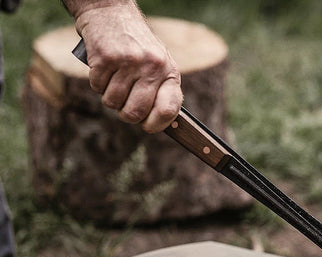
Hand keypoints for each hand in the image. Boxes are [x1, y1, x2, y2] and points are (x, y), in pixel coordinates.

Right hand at [74, 2, 182, 132]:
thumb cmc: (136, 47)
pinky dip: (97, 83)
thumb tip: (158, 124)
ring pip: (113, 103)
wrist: (110, 12)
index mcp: (169, 72)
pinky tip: (104, 68)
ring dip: (110, 96)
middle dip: (126, 114)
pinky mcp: (106, 58)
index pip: (168, 110)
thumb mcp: (157, 66)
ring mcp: (129, 62)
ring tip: (115, 79)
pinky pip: (97, 88)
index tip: (147, 125)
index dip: (156, 125)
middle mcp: (152, 67)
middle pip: (135, 113)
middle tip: (124, 103)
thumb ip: (160, 92)